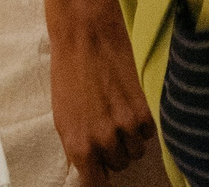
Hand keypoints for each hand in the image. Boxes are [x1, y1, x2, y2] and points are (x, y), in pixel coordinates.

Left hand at [48, 4, 155, 185]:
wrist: (85, 38)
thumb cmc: (67, 72)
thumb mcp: (61, 113)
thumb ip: (76, 143)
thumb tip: (84, 166)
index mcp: (77, 144)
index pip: (95, 182)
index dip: (98, 178)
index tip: (100, 173)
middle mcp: (102, 142)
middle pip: (118, 164)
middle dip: (112, 150)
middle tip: (103, 125)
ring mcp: (126, 130)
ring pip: (135, 151)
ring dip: (128, 137)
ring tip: (114, 110)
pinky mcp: (145, 115)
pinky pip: (148, 133)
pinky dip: (141, 123)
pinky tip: (127, 102)